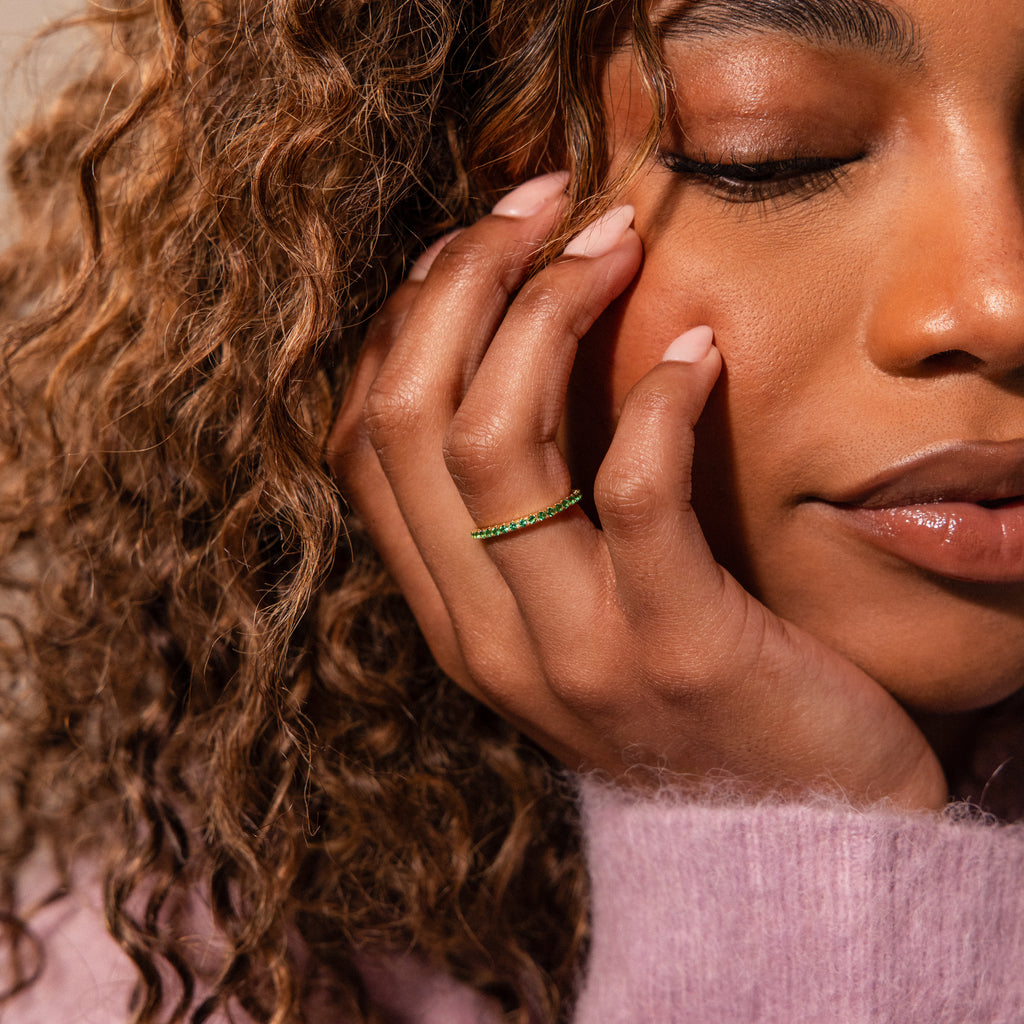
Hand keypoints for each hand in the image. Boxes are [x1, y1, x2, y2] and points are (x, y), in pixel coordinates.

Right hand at [327, 172, 946, 810]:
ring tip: (613, 247)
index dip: (402, 323)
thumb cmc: (683, 697)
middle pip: (409, 417)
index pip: (364, 440)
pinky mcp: (672, 649)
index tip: (474, 246)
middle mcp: (482, 635)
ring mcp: (569, 651)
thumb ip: (518, 518)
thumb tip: (500, 351)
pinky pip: (636, 488)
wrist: (782, 836)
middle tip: (537, 209)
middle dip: (461, 283)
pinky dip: (661, 398)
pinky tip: (702, 350)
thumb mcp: (569, 612)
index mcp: (448, 616)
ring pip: (494, 439)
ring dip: (548, 313)